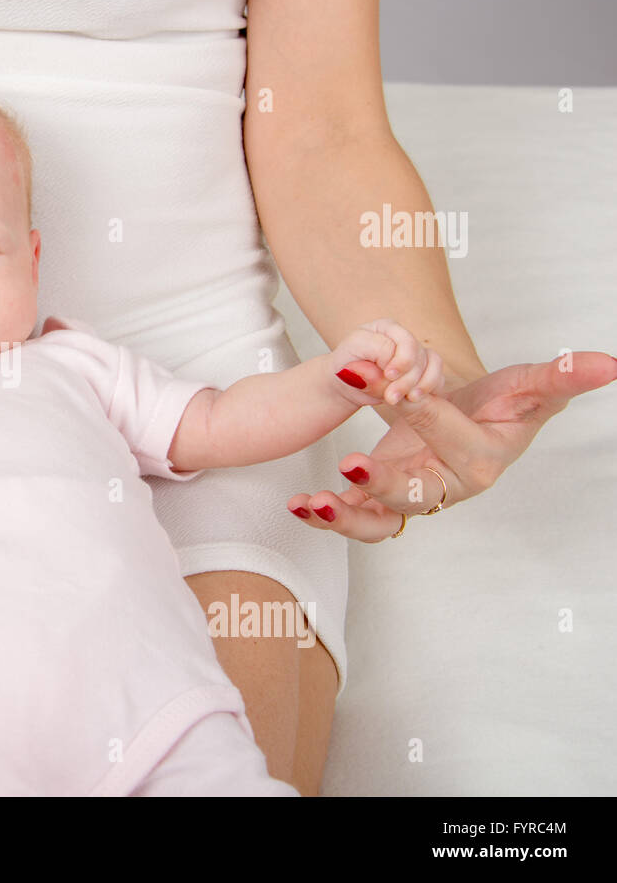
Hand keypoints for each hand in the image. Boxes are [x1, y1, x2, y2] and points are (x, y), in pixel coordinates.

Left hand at [288, 351, 616, 541]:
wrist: (466, 420)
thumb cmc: (498, 405)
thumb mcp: (524, 387)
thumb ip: (559, 378)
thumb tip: (611, 363)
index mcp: (482, 460)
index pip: (449, 434)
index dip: (423, 412)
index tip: (394, 388)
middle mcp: (447, 489)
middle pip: (414, 490)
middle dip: (381, 479)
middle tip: (349, 462)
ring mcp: (413, 500)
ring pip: (381, 519)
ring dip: (347, 515)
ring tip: (316, 503)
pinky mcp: (383, 505)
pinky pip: (355, 518)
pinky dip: (326, 514)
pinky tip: (298, 504)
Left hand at [328, 317, 445, 407]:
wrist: (345, 386)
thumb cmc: (346, 366)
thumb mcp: (353, 351)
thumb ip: (375, 350)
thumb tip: (391, 358)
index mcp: (387, 327)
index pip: (406, 342)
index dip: (400, 360)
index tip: (388, 376)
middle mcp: (404, 339)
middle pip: (419, 356)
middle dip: (407, 379)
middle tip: (391, 397)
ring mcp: (416, 354)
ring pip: (432, 365)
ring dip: (420, 385)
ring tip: (406, 400)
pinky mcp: (423, 371)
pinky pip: (438, 376)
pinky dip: (430, 387)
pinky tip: (415, 398)